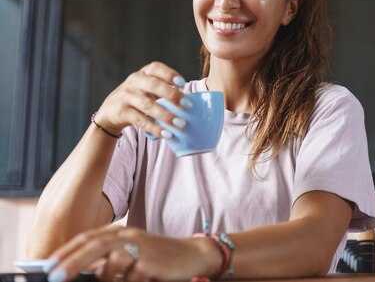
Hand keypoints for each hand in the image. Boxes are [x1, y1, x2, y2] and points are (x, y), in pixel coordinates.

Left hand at [45, 226, 219, 281]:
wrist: (192, 256)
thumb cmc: (158, 258)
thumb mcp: (131, 253)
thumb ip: (108, 259)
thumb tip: (76, 272)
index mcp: (121, 232)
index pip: (88, 237)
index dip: (67, 250)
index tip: (47, 265)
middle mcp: (130, 236)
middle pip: (95, 246)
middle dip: (72, 262)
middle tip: (54, 277)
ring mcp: (142, 249)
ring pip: (112, 264)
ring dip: (107, 278)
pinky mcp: (152, 264)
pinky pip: (131, 278)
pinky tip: (137, 281)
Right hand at [94, 61, 191, 138]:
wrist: (109, 112)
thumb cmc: (137, 98)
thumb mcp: (147, 89)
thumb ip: (164, 90)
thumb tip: (190, 100)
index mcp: (143, 74)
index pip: (156, 68)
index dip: (169, 74)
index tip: (183, 83)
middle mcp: (133, 82)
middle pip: (153, 85)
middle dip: (172, 95)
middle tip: (188, 106)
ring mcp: (125, 96)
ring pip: (147, 105)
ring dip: (166, 115)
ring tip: (181, 124)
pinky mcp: (121, 112)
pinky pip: (140, 121)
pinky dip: (155, 128)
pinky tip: (167, 134)